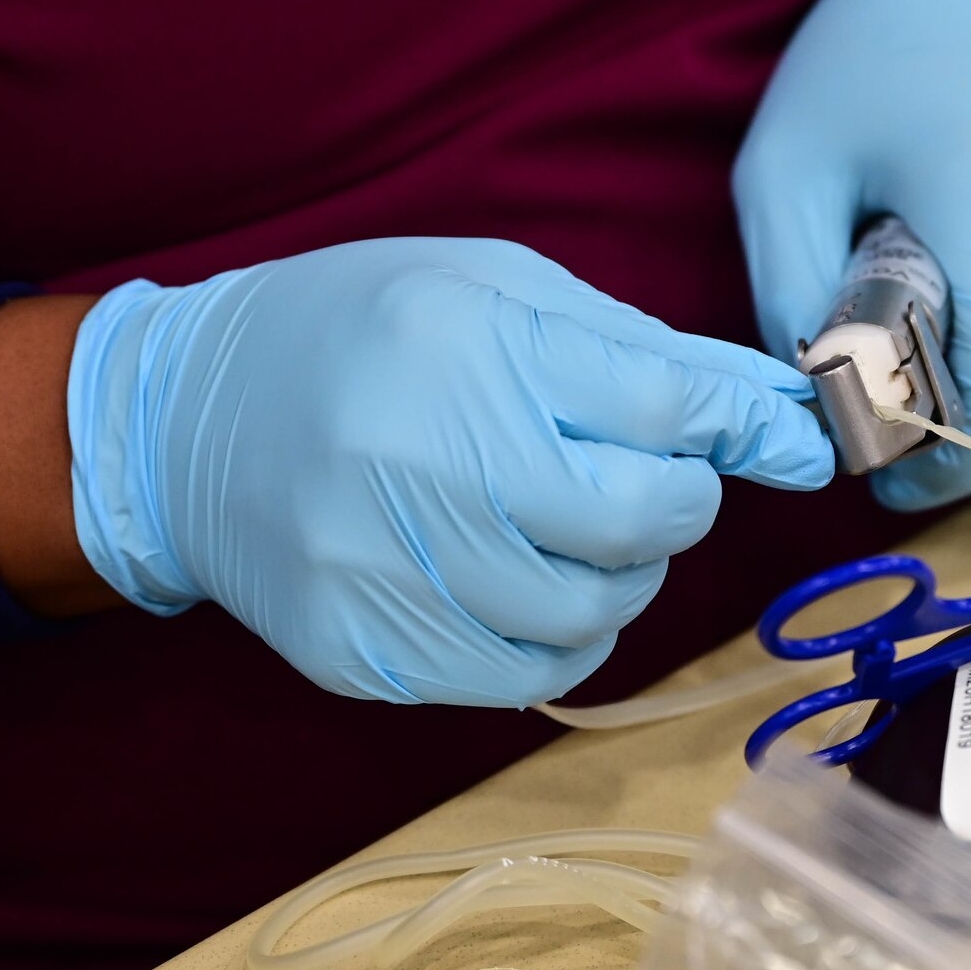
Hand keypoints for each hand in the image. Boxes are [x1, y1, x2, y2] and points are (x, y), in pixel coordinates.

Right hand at [66, 238, 831, 705]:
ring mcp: (382, 572)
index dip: (744, 430)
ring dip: (624, 575)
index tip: (790, 445)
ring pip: (593, 613)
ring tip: (576, 527)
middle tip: (654, 481)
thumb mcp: (499, 292)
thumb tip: (780, 416)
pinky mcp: (362, 653)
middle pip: (637, 520)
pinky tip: (528, 582)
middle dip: (680, 504)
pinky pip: (526, 677)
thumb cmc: (360, 334)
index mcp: (461, 344)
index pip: (661, 409)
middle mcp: (418, 460)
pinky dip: (562, 635)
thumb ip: (645, 352)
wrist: (180, 426)